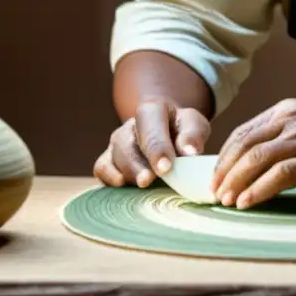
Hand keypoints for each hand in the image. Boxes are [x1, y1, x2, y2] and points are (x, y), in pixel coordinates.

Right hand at [93, 98, 210, 187]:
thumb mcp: (194, 125)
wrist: (169, 132)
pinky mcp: (108, 159)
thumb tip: (190, 152)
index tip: (165, 167)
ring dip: (128, 172)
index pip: (150, 124)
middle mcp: (130, 124)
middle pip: (127, 143)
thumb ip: (193, 135)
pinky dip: (108, 176)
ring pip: (115, 156)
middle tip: (148, 181)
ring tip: (143, 185)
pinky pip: (101, 167)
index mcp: (152, 109)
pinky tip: (120, 184)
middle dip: (137, 164)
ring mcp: (117, 141)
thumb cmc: (182, 130)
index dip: (156, 146)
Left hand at [211, 98, 295, 209]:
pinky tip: (249, 201)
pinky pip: (280, 174)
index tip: (215, 176)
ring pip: (257, 159)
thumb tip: (248, 162)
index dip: (224, 157)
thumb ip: (278, 136)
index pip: (242, 133)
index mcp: (283, 111)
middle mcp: (289, 121)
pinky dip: (259, 189)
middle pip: (244, 146)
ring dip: (237, 182)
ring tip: (227, 200)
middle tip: (215, 192)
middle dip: (225, 172)